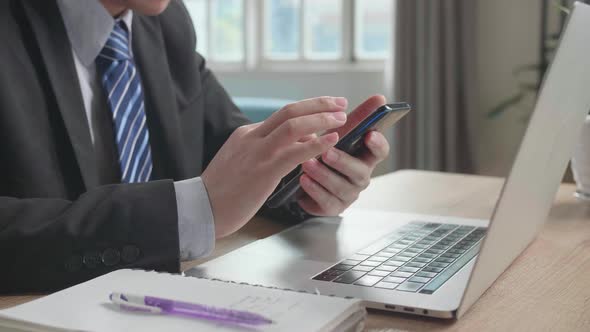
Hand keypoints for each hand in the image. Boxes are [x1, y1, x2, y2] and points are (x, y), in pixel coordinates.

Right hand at [202, 97, 348, 237]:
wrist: (201, 209)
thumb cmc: (222, 192)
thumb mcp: (241, 162)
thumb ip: (265, 151)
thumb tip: (295, 144)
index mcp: (246, 134)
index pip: (282, 116)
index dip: (308, 111)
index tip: (326, 109)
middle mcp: (252, 137)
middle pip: (290, 110)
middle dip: (319, 104)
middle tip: (340, 103)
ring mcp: (258, 152)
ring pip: (294, 125)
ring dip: (322, 119)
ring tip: (342, 120)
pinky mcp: (264, 170)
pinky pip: (296, 151)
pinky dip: (317, 143)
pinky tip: (332, 141)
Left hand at [297, 95, 389, 215]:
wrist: (302, 178)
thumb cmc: (326, 151)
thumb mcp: (339, 133)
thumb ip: (358, 117)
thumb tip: (380, 97)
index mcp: (365, 157)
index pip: (380, 151)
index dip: (378, 144)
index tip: (369, 134)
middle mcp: (360, 176)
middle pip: (360, 172)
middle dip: (343, 161)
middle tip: (327, 152)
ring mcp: (347, 194)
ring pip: (340, 187)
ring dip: (324, 175)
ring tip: (307, 164)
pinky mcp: (332, 207)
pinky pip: (326, 201)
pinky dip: (314, 190)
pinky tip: (303, 180)